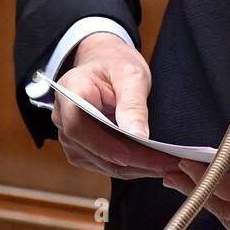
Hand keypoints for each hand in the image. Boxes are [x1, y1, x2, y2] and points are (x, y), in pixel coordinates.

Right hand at [51, 33, 179, 180]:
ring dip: (133, 168)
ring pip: (100, 162)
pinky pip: (104, 163)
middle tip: (166, 164)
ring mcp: (70, 135)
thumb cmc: (116, 63)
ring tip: (166, 166)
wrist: (106, 61)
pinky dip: (129, 166)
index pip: (78, 126)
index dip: (102, 145)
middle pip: (91, 149)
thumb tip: (138, 135)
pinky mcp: (82, 147)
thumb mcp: (131, 75)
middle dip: (131, 161)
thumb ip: (132, 104)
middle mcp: (63, 116)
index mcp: (70, 91)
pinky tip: (152, 164)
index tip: (130, 156)